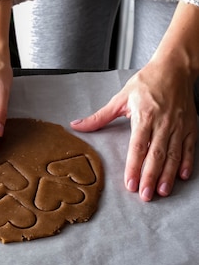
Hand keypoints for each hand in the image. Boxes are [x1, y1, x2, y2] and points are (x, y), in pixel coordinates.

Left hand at [71, 61, 196, 201]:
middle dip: (151, 177)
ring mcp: (178, 125)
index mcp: (144, 116)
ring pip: (174, 154)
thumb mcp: (120, 98)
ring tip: (162, 191)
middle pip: (156, 154)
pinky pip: (190, 147)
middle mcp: (163, 123)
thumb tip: (77, 125)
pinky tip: (183, 176)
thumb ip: (100, 117)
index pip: (138, 146)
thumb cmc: (146, 83)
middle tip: (146, 196)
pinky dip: (187, 162)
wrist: (174, 68)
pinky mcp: (190, 126)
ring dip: (168, 174)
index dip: (134, 166)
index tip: (130, 183)